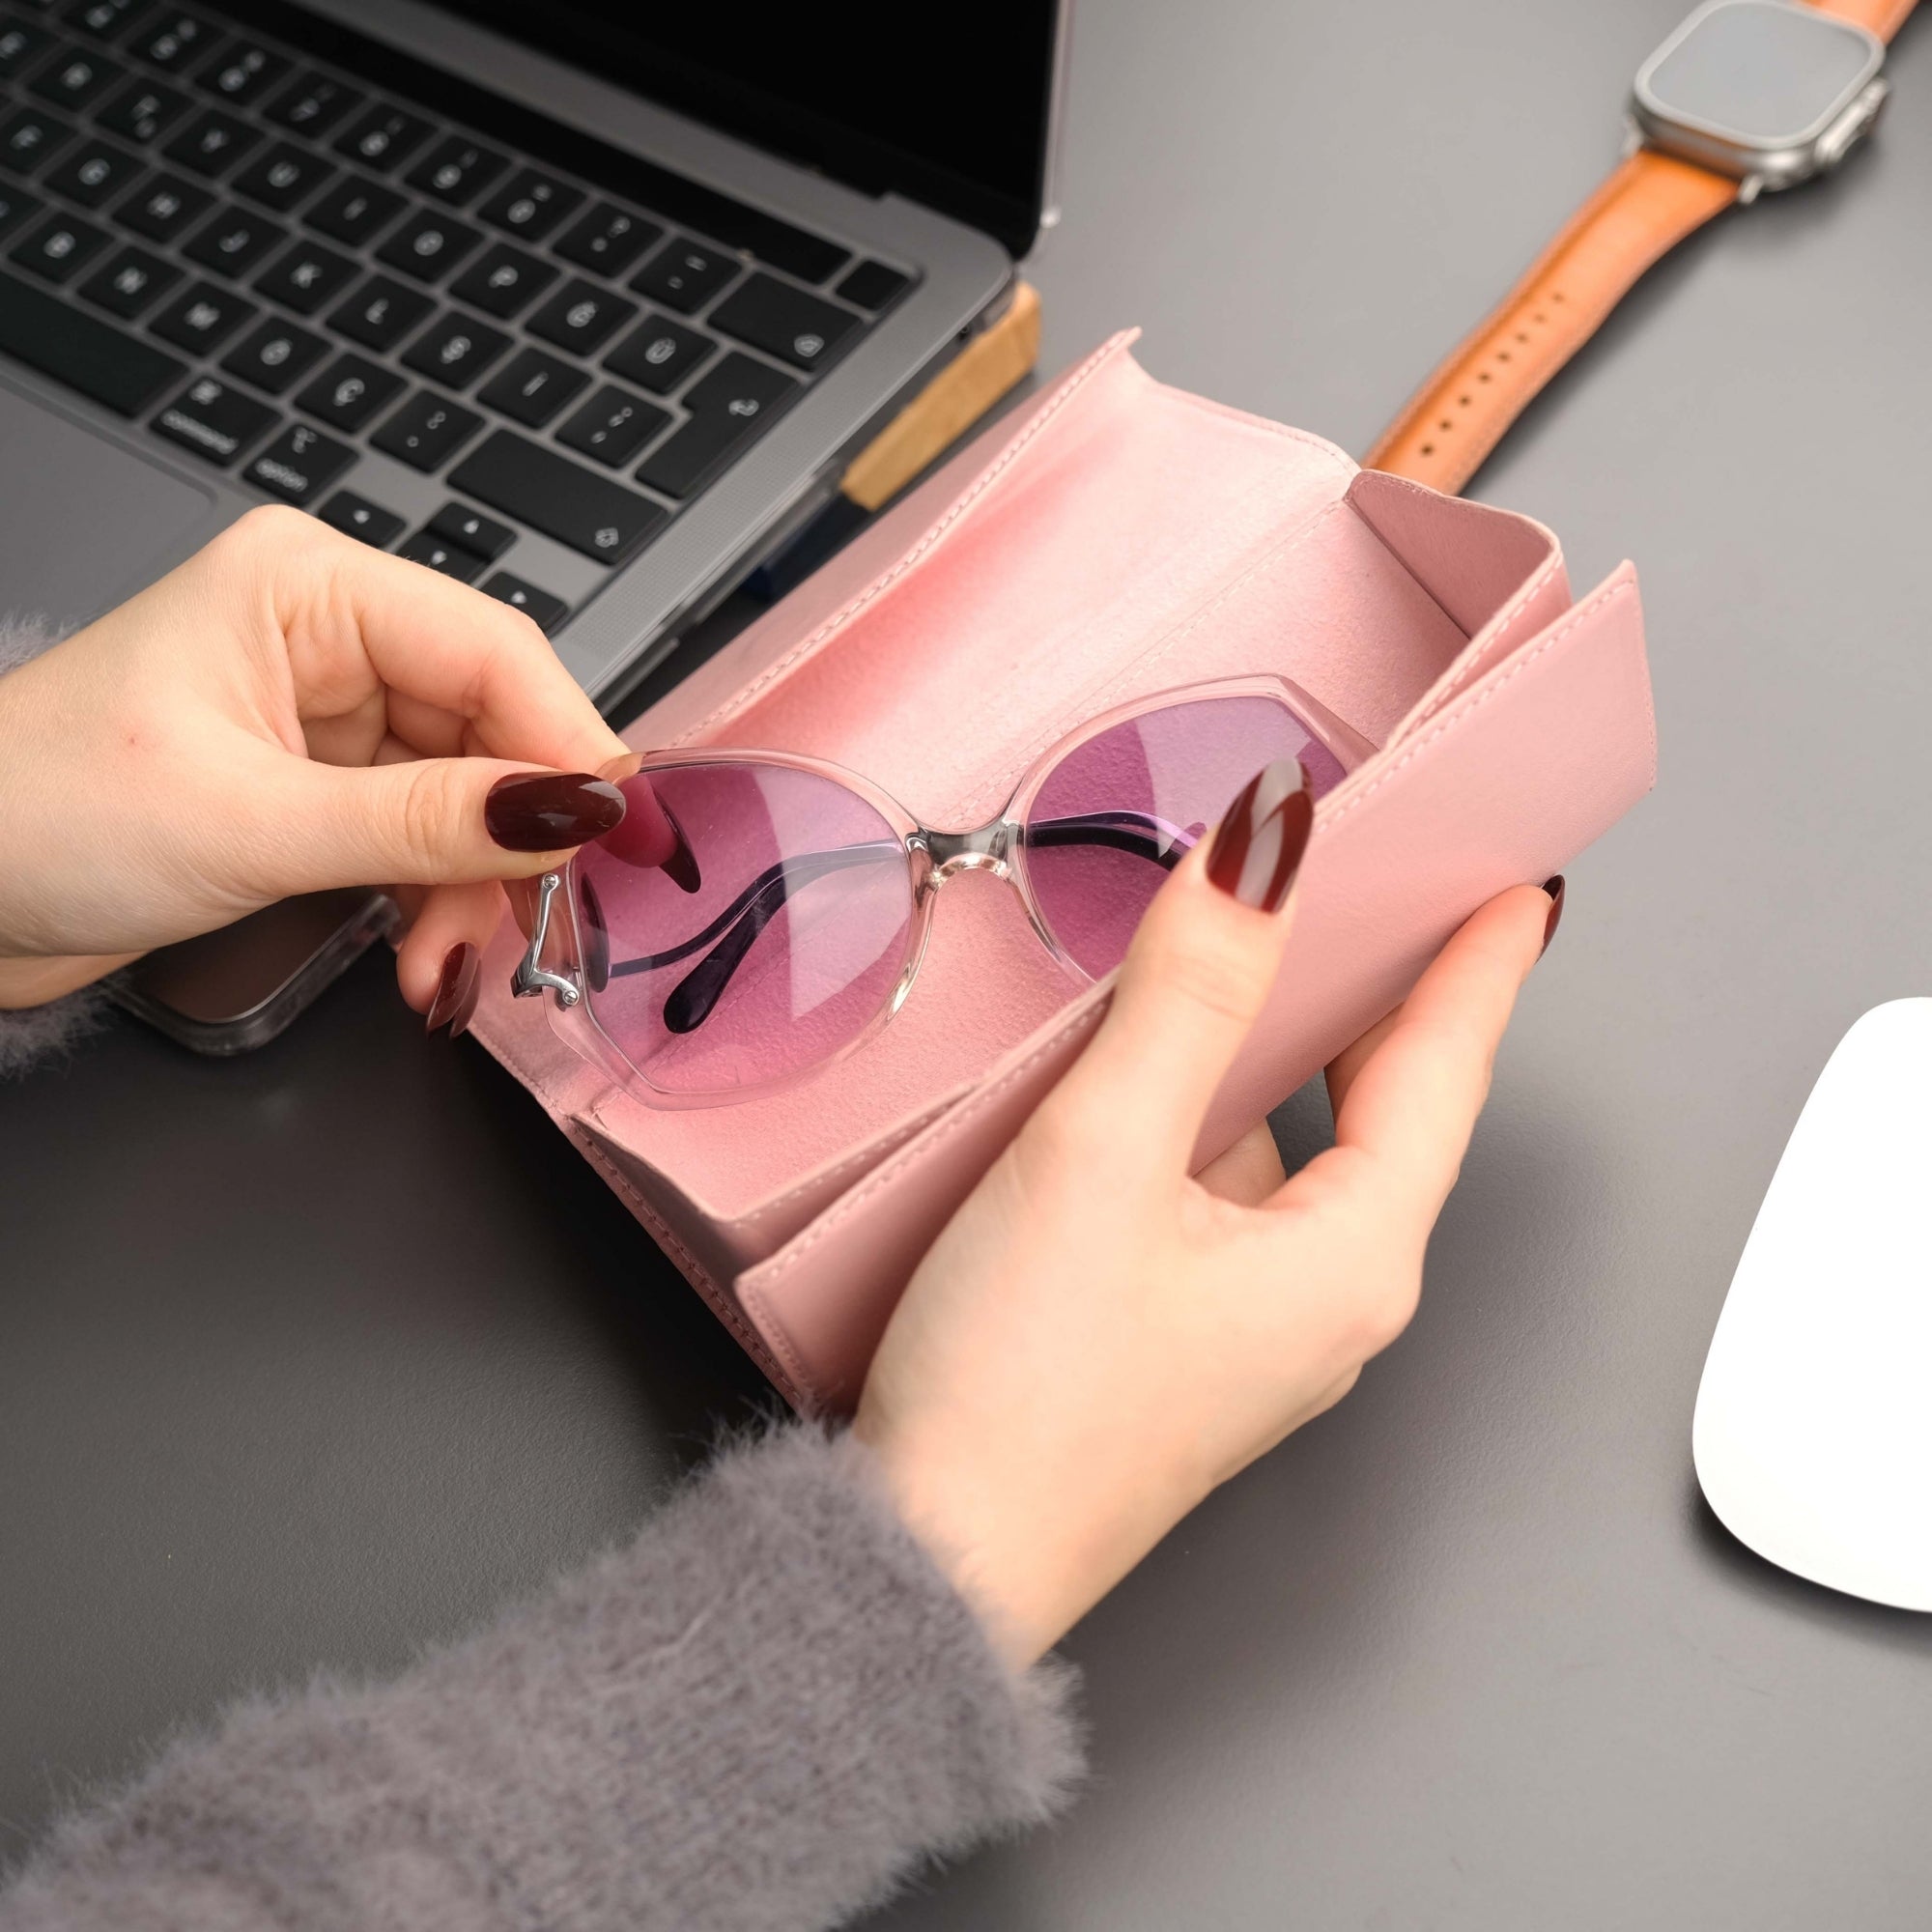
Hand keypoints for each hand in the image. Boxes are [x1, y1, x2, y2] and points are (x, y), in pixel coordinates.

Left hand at [0, 507, 643, 1025]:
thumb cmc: (36, 814)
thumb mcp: (254, 823)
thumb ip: (429, 822)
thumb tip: (578, 811)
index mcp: (307, 587)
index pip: (493, 655)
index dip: (575, 748)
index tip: (634, 839)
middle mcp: (328, 635)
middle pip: (494, 732)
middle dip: (517, 844)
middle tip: (548, 930)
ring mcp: (326, 713)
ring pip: (469, 799)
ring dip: (471, 895)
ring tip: (446, 973)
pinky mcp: (318, 784)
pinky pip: (424, 838)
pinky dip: (433, 905)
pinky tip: (422, 965)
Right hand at [856, 755, 1559, 1666]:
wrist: (929, 1564)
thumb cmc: (1020, 1400)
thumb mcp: (1104, 1158)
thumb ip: (1189, 998)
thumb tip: (1263, 864)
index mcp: (1351, 1260)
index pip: (1446, 1075)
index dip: (1481, 967)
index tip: (1517, 890)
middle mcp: (1324, 1301)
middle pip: (1383, 1113)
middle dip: (1387, 1000)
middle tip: (1388, 900)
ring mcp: (1251, 1328)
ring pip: (1293, 1153)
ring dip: (1282, 1056)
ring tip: (1249, 961)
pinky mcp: (1177, 1340)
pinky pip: (1224, 1196)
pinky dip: (1208, 1119)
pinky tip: (1141, 1082)